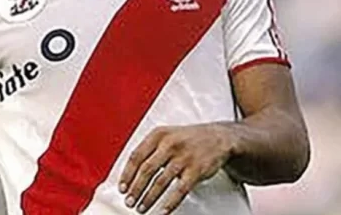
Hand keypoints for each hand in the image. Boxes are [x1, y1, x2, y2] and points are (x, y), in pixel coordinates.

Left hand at [118, 124, 235, 213]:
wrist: (218, 137)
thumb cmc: (188, 138)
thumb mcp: (167, 135)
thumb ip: (149, 149)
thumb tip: (130, 172)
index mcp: (159, 134)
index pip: (136, 156)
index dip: (127, 174)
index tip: (122, 188)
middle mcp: (170, 144)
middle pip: (146, 170)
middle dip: (135, 189)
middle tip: (129, 201)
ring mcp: (184, 157)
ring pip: (161, 182)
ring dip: (148, 198)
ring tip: (142, 208)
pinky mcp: (196, 170)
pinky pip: (180, 191)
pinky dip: (169, 203)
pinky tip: (162, 211)